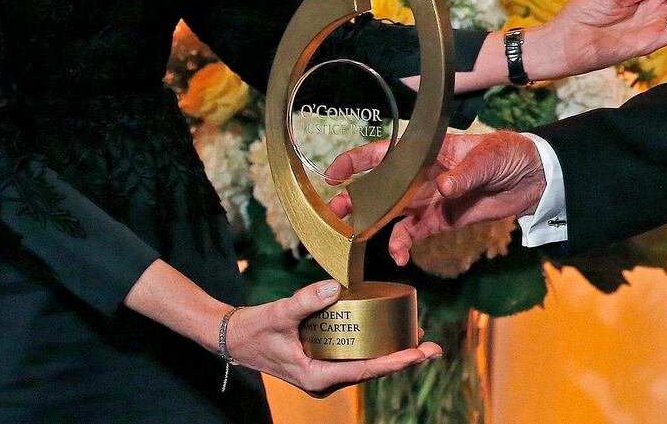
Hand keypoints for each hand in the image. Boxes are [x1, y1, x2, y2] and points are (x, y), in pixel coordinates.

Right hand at [224, 280, 442, 396]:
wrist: (234, 336)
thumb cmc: (254, 329)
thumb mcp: (279, 313)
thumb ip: (306, 300)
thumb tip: (334, 287)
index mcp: (316, 377)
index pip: (364, 371)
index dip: (394, 362)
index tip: (418, 354)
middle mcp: (324, 380)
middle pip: (371, 371)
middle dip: (402, 359)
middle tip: (432, 346)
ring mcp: (324, 372)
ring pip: (366, 366)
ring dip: (392, 353)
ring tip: (420, 340)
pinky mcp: (323, 361)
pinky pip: (355, 358)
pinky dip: (375, 347)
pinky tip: (391, 334)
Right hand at [325, 132, 546, 264]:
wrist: (533, 178)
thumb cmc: (508, 153)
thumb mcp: (487, 157)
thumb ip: (464, 173)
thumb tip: (442, 187)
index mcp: (427, 152)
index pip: (384, 152)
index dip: (356, 160)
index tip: (333, 174)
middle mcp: (422, 175)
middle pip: (380, 187)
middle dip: (354, 200)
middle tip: (333, 216)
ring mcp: (429, 199)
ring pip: (391, 213)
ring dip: (371, 226)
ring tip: (354, 241)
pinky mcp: (441, 219)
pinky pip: (413, 233)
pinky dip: (403, 246)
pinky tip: (399, 257)